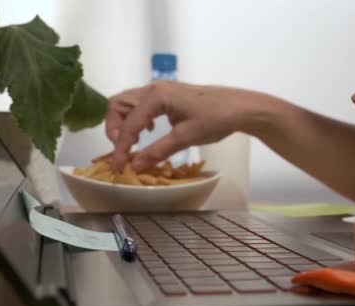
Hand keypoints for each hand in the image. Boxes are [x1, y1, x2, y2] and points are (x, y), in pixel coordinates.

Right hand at [105, 81, 251, 171]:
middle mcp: (154, 88)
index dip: (120, 148)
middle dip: (114, 128)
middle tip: (122, 151)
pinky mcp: (169, 95)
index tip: (117, 168)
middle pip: (119, 104)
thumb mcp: (185, 138)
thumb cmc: (216, 119)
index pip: (129, 124)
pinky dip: (137, 117)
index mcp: (156, 96)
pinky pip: (142, 104)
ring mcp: (161, 90)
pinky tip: (149, 130)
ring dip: (124, 122)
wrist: (240, 108)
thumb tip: (135, 166)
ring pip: (129, 103)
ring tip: (132, 143)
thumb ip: (157, 151)